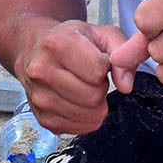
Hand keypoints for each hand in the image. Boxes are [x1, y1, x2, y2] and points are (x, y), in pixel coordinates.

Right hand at [17, 19, 127, 134]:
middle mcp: (41, 71)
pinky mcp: (42, 118)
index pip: (97, 71)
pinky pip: (79, 128)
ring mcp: (39, 97)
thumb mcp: (101, 34)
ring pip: (88, 115)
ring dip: (94, 104)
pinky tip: (77, 101)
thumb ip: (122, 52)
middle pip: (93, 97)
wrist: (36, 51)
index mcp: (56, 44)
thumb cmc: (70, 41)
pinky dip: (86, 118)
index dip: (104, 67)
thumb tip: (125, 85)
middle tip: (90, 77)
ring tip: (83, 87)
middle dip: (100, 87)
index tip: (95, 60)